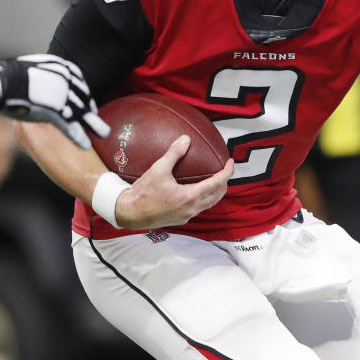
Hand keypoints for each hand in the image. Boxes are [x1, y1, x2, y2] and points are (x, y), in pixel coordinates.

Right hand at [0, 54, 109, 149]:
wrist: (0, 80)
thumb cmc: (9, 75)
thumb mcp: (30, 68)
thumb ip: (42, 74)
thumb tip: (42, 77)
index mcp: (59, 67)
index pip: (77, 82)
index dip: (83, 95)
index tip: (89, 105)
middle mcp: (63, 80)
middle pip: (82, 97)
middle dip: (90, 109)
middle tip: (96, 119)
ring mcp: (58, 95)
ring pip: (80, 112)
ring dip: (93, 124)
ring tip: (103, 133)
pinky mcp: (52, 111)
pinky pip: (68, 125)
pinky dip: (78, 135)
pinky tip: (86, 144)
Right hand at [115, 136, 233, 228]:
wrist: (129, 213)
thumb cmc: (142, 193)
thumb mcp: (158, 169)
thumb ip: (174, 153)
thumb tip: (185, 139)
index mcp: (189, 197)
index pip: (217, 183)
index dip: (227, 172)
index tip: (230, 162)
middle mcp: (191, 209)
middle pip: (217, 196)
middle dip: (224, 183)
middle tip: (224, 171)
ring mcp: (186, 216)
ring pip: (209, 204)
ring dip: (215, 192)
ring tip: (214, 180)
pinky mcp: (180, 220)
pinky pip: (198, 209)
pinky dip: (203, 199)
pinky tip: (196, 191)